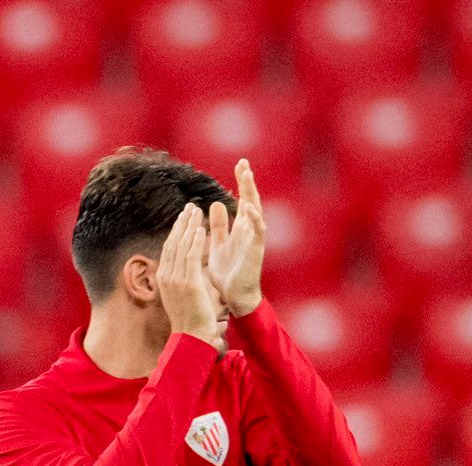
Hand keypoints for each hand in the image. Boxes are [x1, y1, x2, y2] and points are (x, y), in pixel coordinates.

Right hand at [157, 203, 225, 351]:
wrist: (192, 334)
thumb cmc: (191, 317)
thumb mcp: (182, 294)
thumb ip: (183, 277)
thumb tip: (189, 267)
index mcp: (165, 277)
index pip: (170, 248)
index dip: (177, 231)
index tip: (184, 217)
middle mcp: (167, 276)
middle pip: (173, 243)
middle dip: (181, 224)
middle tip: (189, 207)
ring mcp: (176, 279)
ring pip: (181, 246)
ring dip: (189, 227)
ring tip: (196, 211)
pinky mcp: (188, 282)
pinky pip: (191, 256)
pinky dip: (195, 241)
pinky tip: (201, 228)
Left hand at [206, 158, 264, 317]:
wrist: (234, 298)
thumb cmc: (226, 274)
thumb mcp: (218, 245)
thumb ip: (218, 226)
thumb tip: (214, 204)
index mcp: (240, 229)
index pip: (242, 200)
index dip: (241, 183)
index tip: (239, 164)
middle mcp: (249, 231)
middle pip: (250, 200)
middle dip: (247, 182)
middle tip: (243, 162)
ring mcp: (254, 239)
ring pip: (255, 211)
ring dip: (251, 194)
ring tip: (247, 176)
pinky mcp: (256, 250)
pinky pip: (257, 232)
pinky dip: (254, 219)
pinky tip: (249, 208)